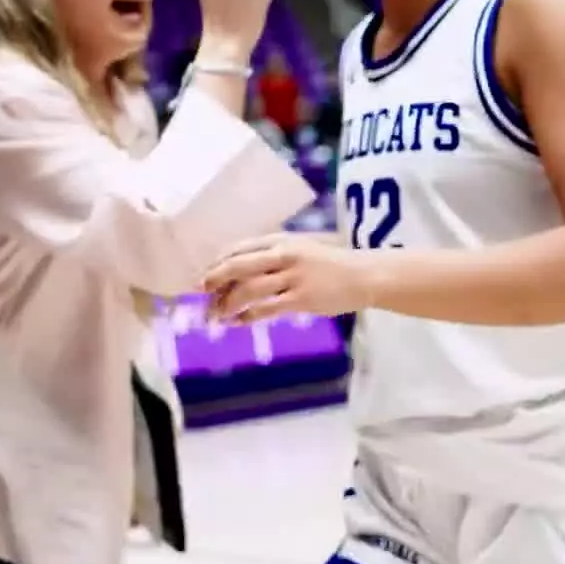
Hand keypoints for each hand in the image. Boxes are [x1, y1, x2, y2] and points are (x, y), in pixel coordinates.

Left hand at [204, 232, 370, 322]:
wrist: (365, 275)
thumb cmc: (329, 263)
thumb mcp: (300, 248)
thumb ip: (273, 255)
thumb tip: (238, 270)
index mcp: (280, 240)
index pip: (238, 248)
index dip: (217, 262)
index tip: (204, 276)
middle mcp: (283, 255)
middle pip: (237, 266)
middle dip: (213, 280)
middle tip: (199, 293)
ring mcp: (292, 277)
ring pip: (248, 290)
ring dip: (227, 304)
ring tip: (215, 316)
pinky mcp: (301, 299)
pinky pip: (266, 309)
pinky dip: (247, 317)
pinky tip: (237, 322)